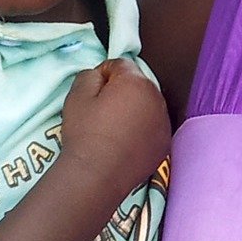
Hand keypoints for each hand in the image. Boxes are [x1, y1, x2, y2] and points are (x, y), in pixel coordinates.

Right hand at [58, 59, 170, 193]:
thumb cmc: (85, 133)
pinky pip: (153, 127)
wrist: (96, 176)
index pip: (121, 65)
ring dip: (135, 110)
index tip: (92, 93)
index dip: (103, 75)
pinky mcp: (165, 144)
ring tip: (114, 128)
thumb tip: (100, 76)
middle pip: (138, 85)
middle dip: (122, 91)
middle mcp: (157, 99)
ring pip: (148, 106)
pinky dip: (143, 130)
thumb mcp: (77, 96)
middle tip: (102, 111)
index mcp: (136, 82)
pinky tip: (126, 142)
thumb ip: (89, 75)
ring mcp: (165, 123)